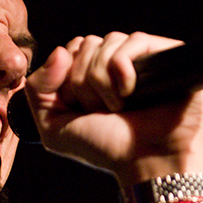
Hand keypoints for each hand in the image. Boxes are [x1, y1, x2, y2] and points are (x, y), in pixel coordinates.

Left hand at [23, 31, 202, 183]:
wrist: (147, 161)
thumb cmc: (106, 147)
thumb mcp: (54, 128)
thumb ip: (37, 90)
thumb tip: (60, 51)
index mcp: (92, 75)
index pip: (69, 50)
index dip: (66, 77)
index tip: (79, 107)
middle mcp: (116, 64)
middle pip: (86, 44)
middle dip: (84, 82)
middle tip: (102, 110)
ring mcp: (141, 58)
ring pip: (107, 41)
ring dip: (104, 80)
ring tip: (118, 106)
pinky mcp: (164, 54)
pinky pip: (133, 41)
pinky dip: (122, 68)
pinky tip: (131, 91)